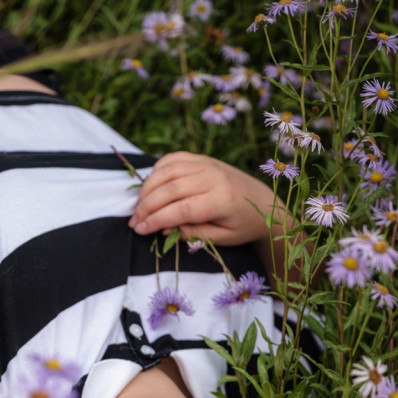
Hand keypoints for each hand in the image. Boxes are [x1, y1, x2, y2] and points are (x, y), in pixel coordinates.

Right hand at [128, 151, 282, 246]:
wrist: (264, 203)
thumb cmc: (243, 225)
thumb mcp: (222, 239)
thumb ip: (193, 234)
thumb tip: (165, 228)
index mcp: (221, 200)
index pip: (181, 209)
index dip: (156, 219)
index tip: (140, 230)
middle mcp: (213, 177)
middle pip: (170, 189)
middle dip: (147, 206)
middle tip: (133, 222)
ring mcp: (207, 164)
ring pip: (168, 171)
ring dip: (147, 188)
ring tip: (139, 207)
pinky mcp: (202, 158)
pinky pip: (173, 159)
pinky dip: (157, 171)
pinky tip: (151, 186)